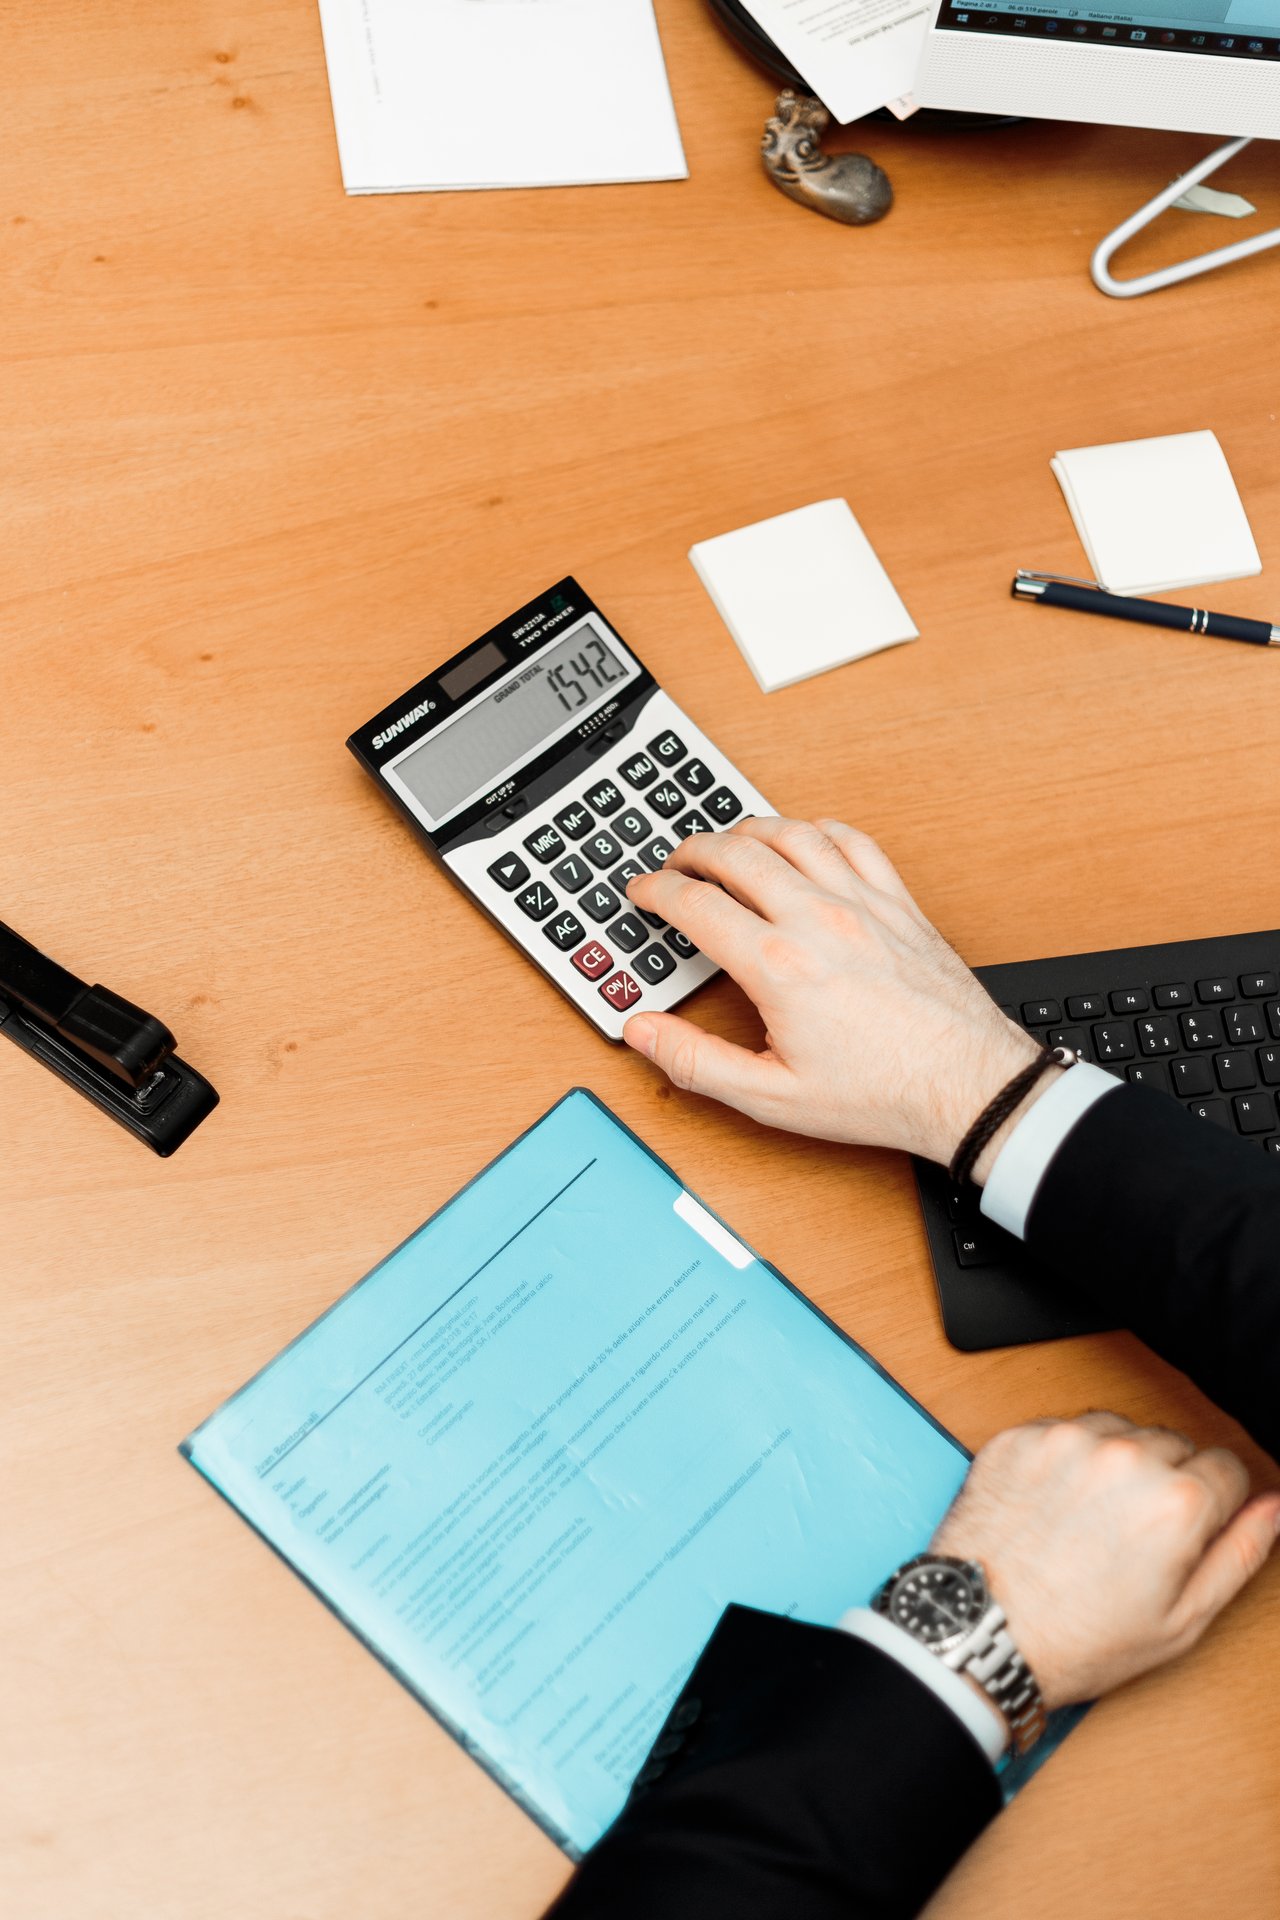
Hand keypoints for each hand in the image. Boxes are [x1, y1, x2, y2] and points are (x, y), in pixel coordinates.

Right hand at [623, 817, 1043, 1169]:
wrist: (968, 1088)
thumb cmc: (881, 1094)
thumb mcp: (772, 1097)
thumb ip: (696, 1062)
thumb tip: (644, 1032)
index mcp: (779, 966)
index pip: (696, 903)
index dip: (656, 891)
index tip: (643, 893)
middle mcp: (819, 921)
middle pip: (736, 853)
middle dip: (692, 852)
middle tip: (676, 866)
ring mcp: (863, 904)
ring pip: (792, 834)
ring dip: (749, 831)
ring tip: (728, 845)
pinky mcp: (899, 903)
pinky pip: (853, 841)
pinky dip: (817, 830)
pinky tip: (804, 840)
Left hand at [931, 1411, 1279, 1709]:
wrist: (982, 1631)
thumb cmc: (1078, 1638)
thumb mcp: (1182, 1619)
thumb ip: (1239, 1553)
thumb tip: (1274, 1508)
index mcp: (1177, 1502)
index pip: (1228, 1467)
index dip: (1214, 1503)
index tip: (1190, 1527)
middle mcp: (1124, 1458)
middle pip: (1175, 1445)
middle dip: (1165, 1482)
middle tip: (1134, 1535)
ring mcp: (1066, 1441)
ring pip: (1120, 1430)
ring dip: (1116, 1463)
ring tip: (1092, 1520)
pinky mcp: (1020, 1437)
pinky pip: (1063, 1431)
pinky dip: (1065, 1459)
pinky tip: (1054, 1506)